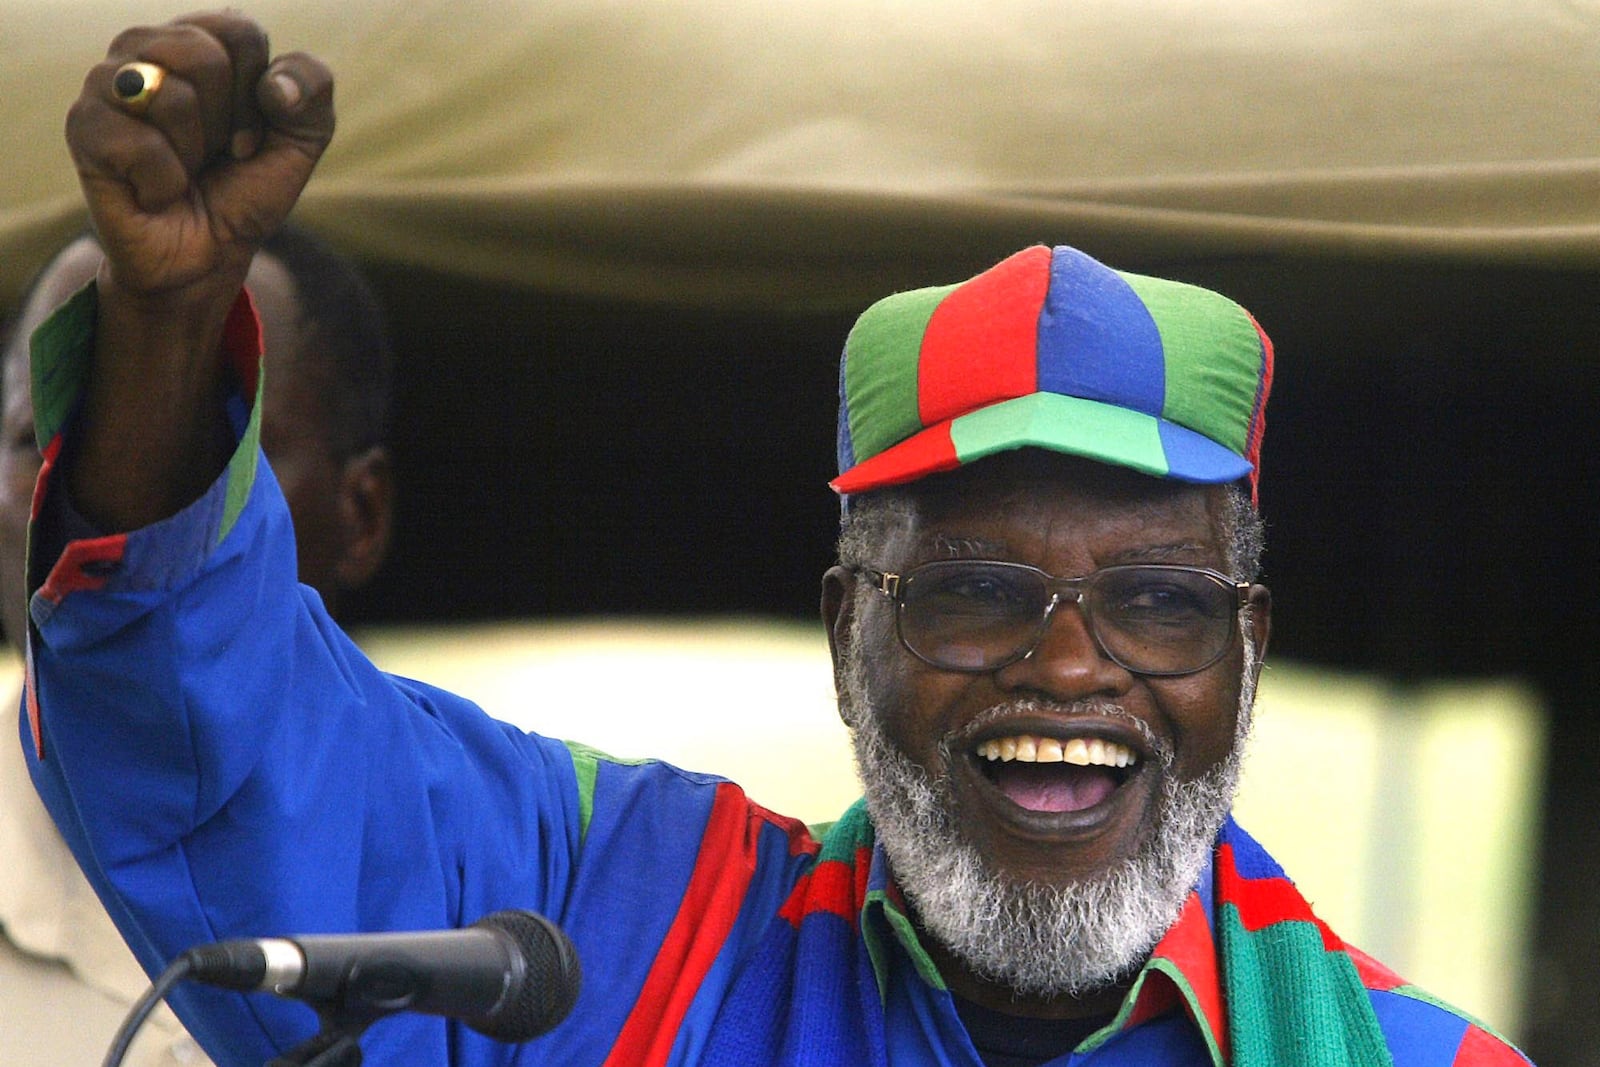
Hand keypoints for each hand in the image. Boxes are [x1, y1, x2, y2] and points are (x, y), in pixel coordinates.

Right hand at [66, 10, 333, 303]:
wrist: (208, 256)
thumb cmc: (244, 189)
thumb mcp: (300, 142)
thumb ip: (312, 92)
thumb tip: (275, 84)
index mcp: (195, 39)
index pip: (240, 32)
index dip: (259, 94)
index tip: (251, 134)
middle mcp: (144, 49)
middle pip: (205, 57)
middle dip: (227, 122)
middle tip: (214, 154)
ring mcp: (106, 83)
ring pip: (172, 96)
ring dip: (194, 152)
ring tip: (182, 168)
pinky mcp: (84, 126)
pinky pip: (143, 144)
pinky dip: (164, 182)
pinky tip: (154, 190)